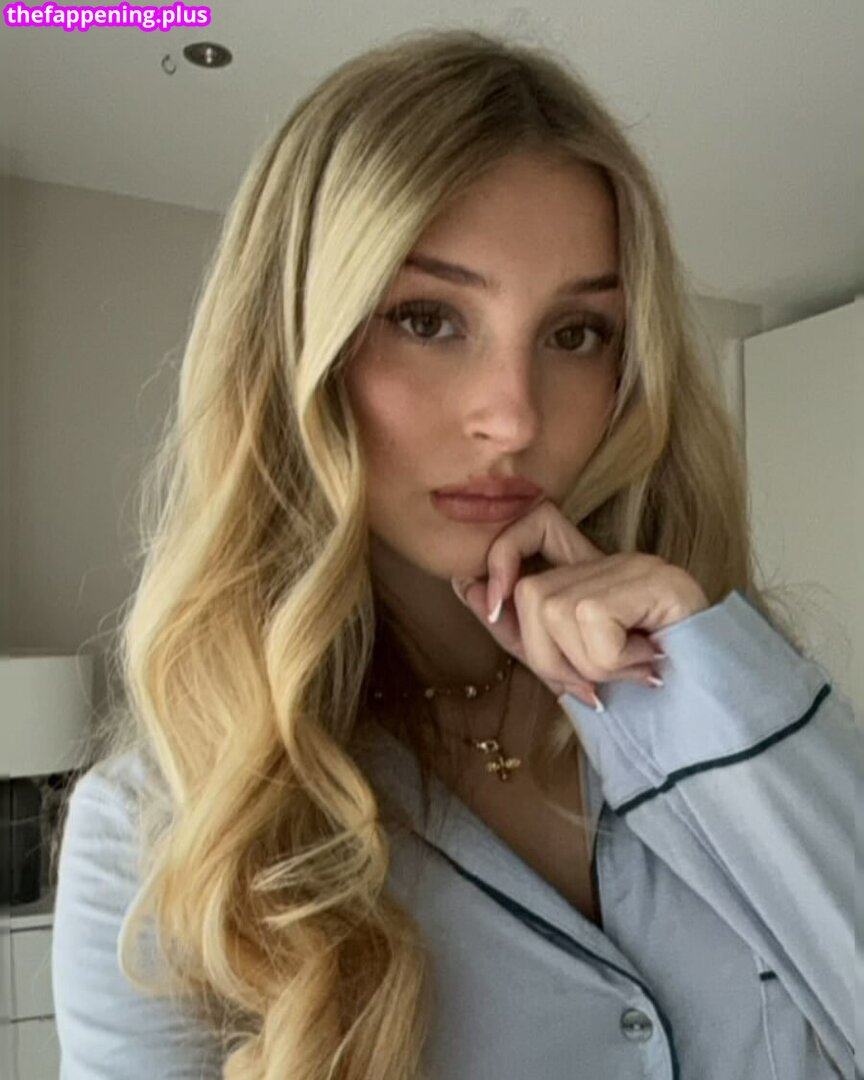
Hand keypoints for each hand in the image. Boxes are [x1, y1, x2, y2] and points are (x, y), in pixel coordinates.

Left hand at [450, 499, 709, 708]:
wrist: (716, 716)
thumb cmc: (645, 696)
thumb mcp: (569, 665)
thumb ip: (521, 631)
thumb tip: (464, 586)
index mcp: (593, 574)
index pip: (534, 523)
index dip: (502, 558)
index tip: (491, 610)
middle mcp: (614, 560)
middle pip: (530, 593)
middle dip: (547, 657)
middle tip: (592, 684)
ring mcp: (638, 567)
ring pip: (555, 610)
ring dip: (585, 664)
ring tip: (627, 671)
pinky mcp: (659, 582)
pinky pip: (592, 620)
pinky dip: (610, 661)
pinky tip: (646, 665)